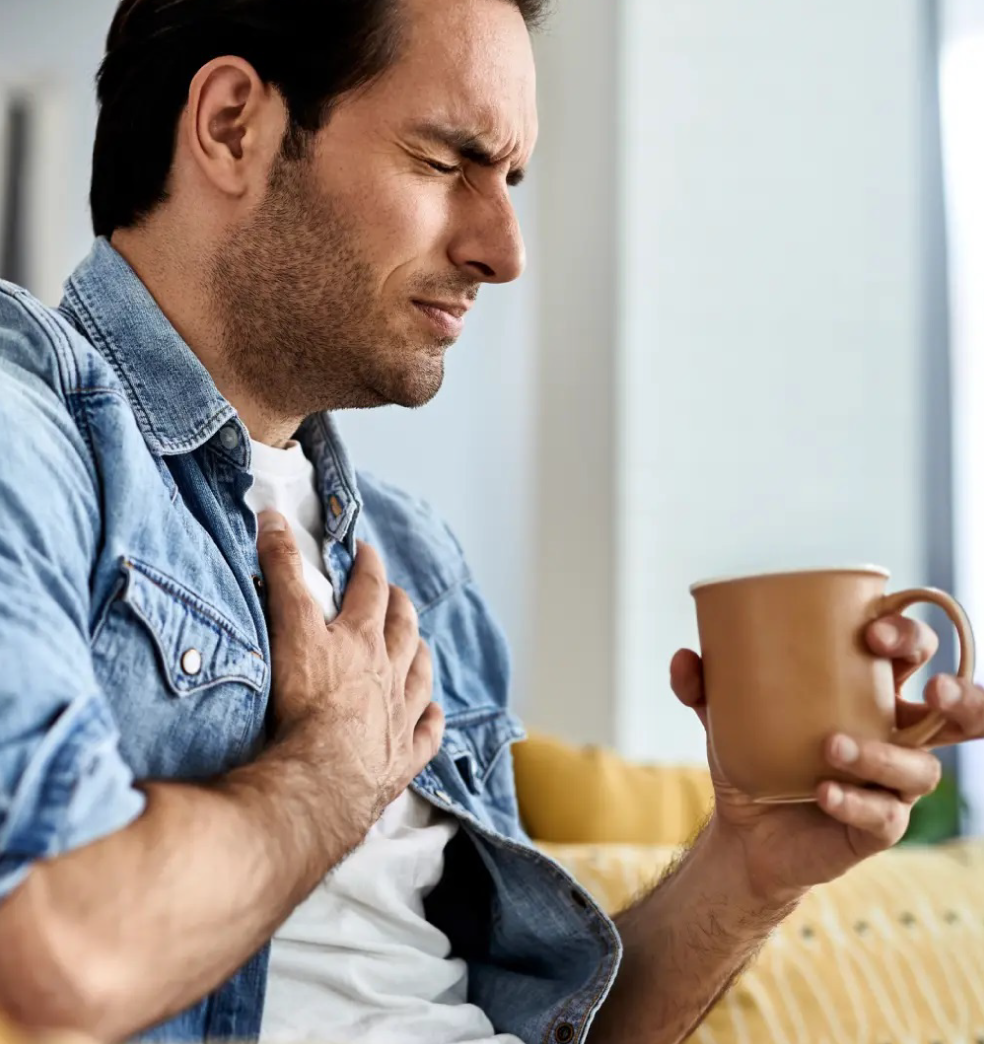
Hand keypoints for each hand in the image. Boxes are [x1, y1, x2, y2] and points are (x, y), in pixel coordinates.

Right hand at [257, 512, 444, 839]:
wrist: (322, 778)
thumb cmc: (305, 703)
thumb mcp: (289, 627)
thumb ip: (282, 571)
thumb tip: (273, 516)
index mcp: (362, 640)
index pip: (370, 590)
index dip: (369, 567)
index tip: (367, 552)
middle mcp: (389, 673)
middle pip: (402, 630)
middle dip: (400, 607)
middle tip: (397, 595)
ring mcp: (400, 717)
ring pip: (419, 677)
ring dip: (420, 656)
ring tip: (420, 646)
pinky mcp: (402, 759)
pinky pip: (426, 735)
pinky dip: (431, 721)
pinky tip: (434, 715)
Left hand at [671, 613, 980, 897]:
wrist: (743, 831)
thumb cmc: (752, 756)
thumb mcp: (724, 715)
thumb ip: (705, 685)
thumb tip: (684, 658)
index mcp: (867, 691)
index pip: (910, 653)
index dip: (908, 636)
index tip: (871, 631)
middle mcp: (893, 733)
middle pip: (954, 711)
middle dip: (958, 695)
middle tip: (931, 687)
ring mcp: (890, 783)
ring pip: (922, 768)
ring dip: (884, 754)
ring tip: (832, 745)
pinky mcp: (878, 826)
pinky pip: (884, 816)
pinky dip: (856, 801)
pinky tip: (824, 792)